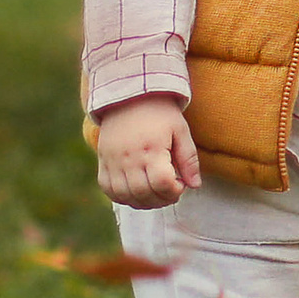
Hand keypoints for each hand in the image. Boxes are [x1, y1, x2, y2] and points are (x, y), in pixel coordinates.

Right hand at [95, 94, 200, 208]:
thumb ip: (189, 159)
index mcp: (152, 148)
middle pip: (144, 193)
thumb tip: (195, 186)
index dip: (174, 191)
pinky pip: (108, 189)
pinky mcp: (103, 160)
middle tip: (170, 192)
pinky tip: (136, 192)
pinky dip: (122, 197)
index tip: (180, 184)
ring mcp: (113, 160)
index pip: (162, 182)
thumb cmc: (160, 113)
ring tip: (155, 194)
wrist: (130, 95)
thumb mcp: (181, 130)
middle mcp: (129, 156)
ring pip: (125, 195)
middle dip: (162, 199)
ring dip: (143, 202)